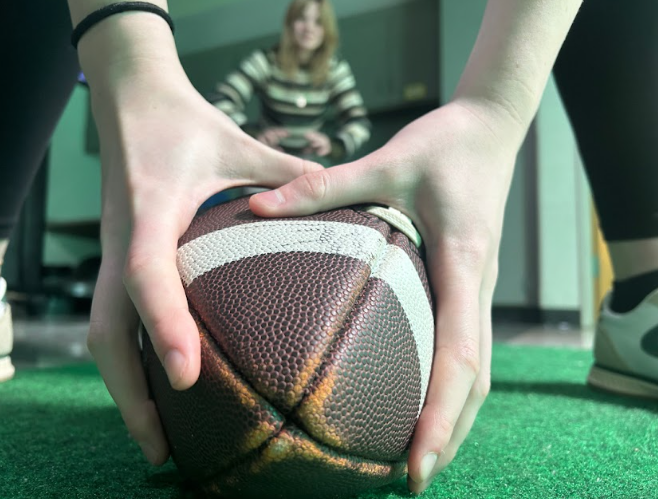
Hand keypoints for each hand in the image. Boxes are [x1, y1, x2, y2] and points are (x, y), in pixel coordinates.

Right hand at [82, 38, 319, 464]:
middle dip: (132, 394)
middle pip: (109, 330)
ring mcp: (114, 253)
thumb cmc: (186, 123)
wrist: (130, 102)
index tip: (188, 378)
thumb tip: (344, 198)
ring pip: (105, 334)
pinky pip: (114, 321)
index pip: (148, 274)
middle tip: (165, 451)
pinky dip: (131, 362)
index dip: (165, 326)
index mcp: (152, 209)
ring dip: (126, 390)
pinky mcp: (118, 259)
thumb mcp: (240, 144)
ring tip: (159, 442)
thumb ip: (290, 172)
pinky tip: (159, 389)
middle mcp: (124, 240)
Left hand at [250, 99, 523, 492]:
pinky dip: (452, 384)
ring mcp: (479, 288)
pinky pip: (467, 344)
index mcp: (461, 262)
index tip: (417, 461)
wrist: (490, 127)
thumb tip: (257, 208)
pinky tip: (423, 399)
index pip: (459, 353)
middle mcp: (477, 286)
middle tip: (413, 481)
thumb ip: (322, 186)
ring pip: (477, 370)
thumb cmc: (444, 145)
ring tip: (419, 459)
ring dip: (455, 418)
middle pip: (475, 381)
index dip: (441, 413)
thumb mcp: (386, 160)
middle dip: (450, 434)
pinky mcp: (471, 283)